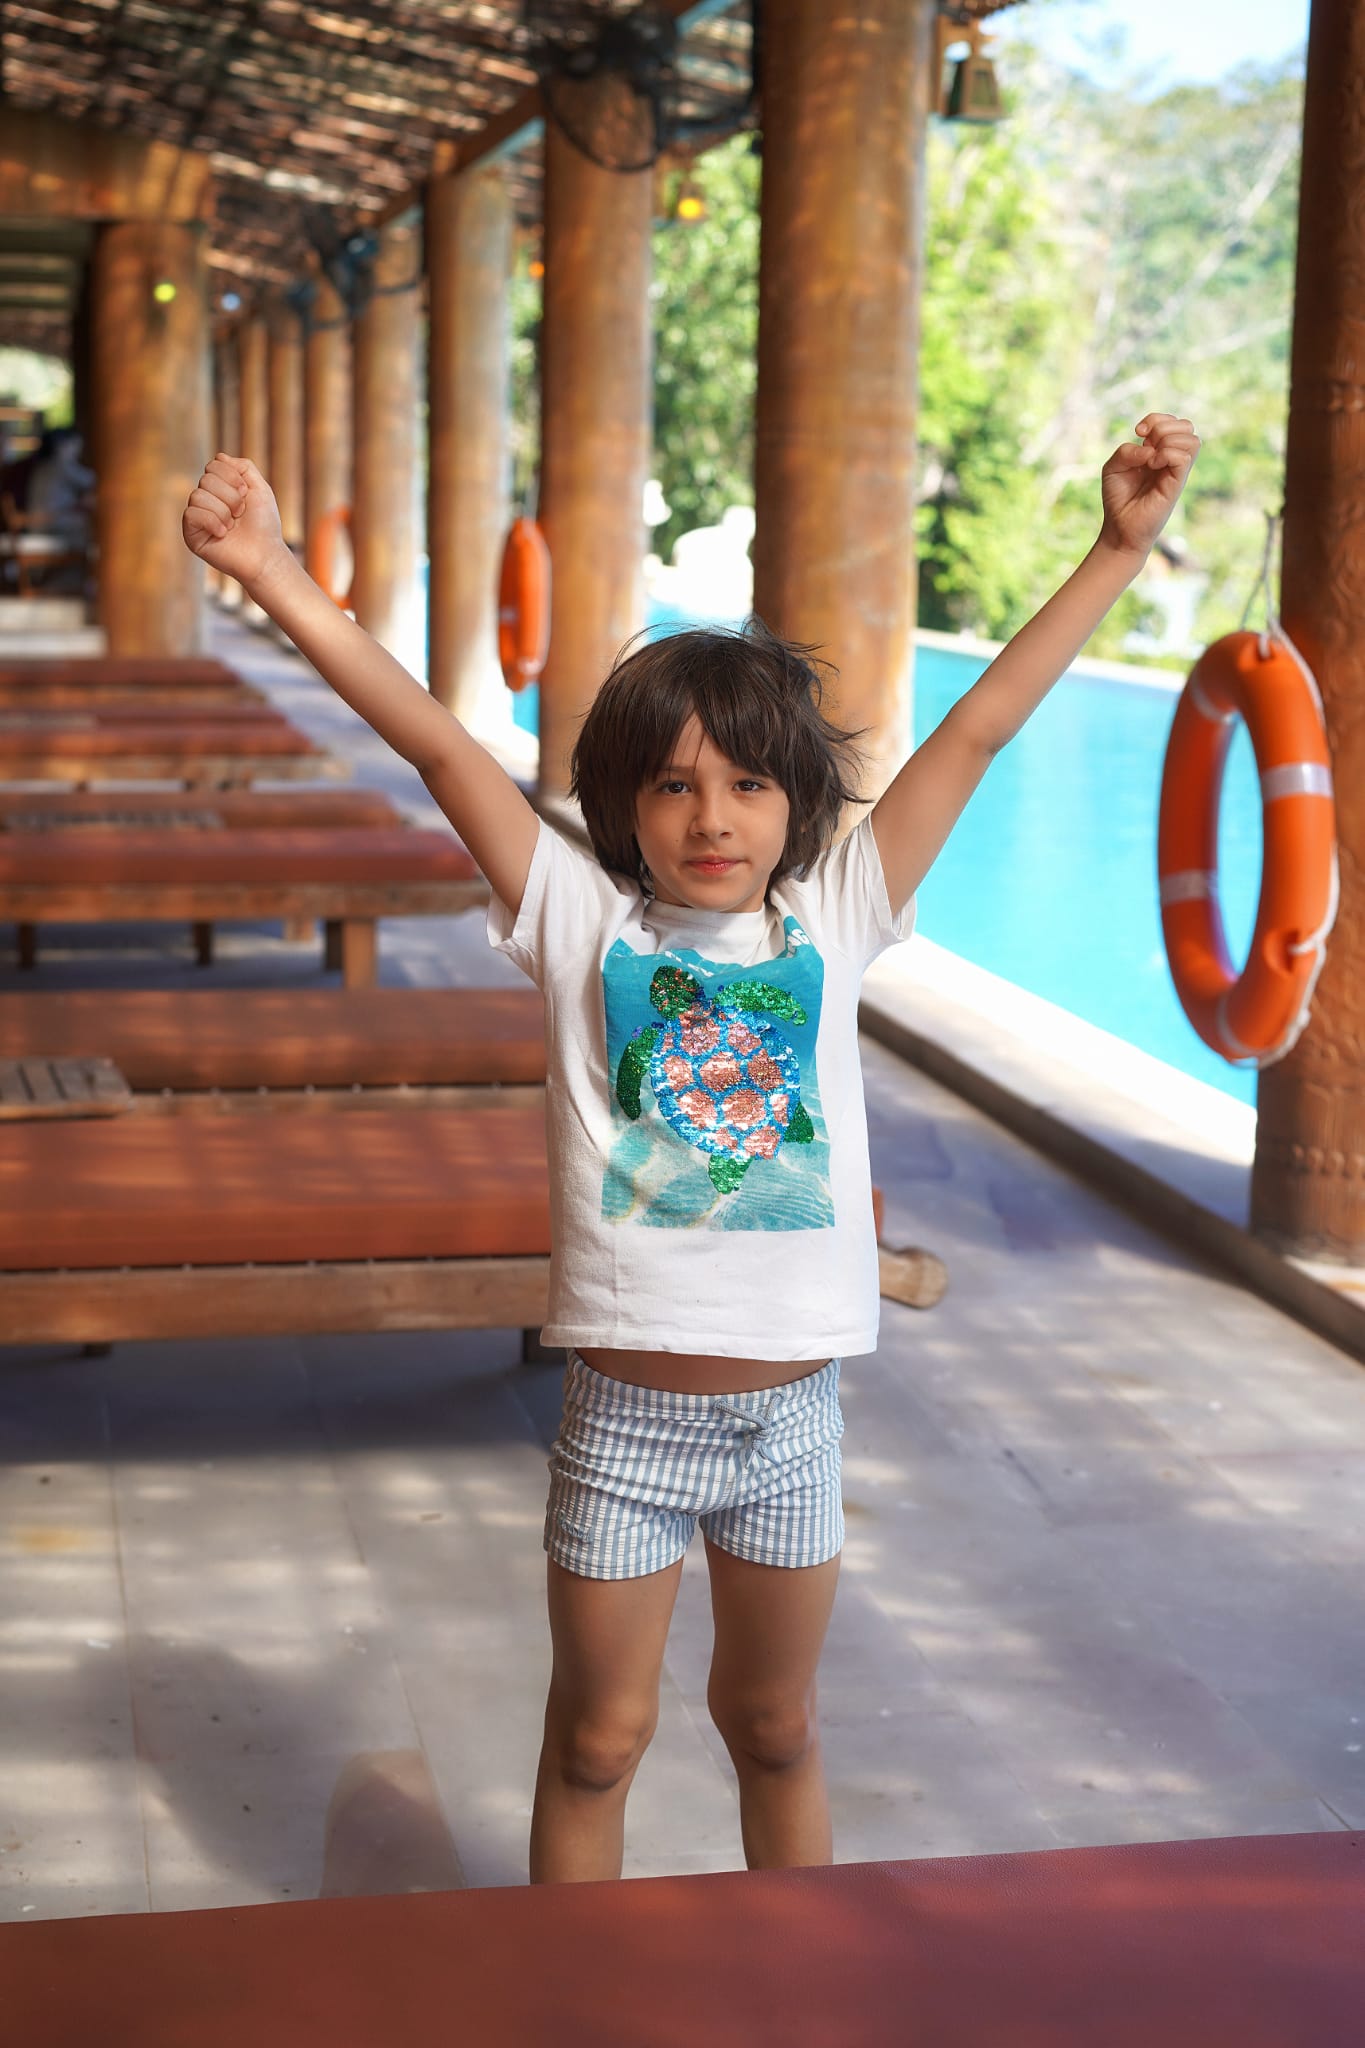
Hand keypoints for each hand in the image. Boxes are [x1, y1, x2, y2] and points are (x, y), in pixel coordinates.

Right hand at [182, 454, 288, 591]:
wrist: (265, 555)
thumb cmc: (264, 524)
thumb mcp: (259, 488)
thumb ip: (243, 467)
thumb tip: (219, 456)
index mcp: (219, 488)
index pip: (213, 465)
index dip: (233, 478)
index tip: (247, 495)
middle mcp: (205, 500)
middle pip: (206, 479)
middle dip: (231, 496)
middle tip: (241, 513)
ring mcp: (196, 517)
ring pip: (198, 495)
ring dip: (223, 511)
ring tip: (233, 526)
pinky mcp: (191, 535)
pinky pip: (191, 514)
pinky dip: (211, 522)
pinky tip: (223, 534)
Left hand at [1099, 413, 1200, 558]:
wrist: (1120, 529)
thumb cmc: (1118, 499)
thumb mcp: (1113, 468)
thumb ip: (1127, 450)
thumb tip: (1150, 449)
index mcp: (1160, 452)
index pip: (1172, 422)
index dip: (1155, 419)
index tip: (1138, 432)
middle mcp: (1172, 460)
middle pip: (1187, 426)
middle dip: (1163, 426)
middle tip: (1145, 442)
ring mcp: (1176, 472)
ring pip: (1192, 440)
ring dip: (1168, 439)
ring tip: (1151, 457)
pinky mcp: (1177, 484)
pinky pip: (1184, 457)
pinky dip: (1167, 454)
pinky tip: (1153, 465)